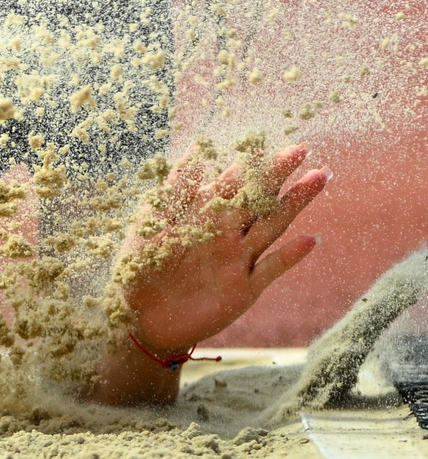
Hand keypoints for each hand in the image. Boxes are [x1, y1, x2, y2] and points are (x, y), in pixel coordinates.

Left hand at [117, 142, 325, 361]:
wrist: (140, 319)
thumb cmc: (140, 267)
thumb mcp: (150, 224)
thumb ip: (174, 190)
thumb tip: (196, 149)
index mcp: (202, 216)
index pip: (232, 183)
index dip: (250, 163)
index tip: (268, 139)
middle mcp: (225, 234)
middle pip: (258, 199)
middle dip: (279, 174)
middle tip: (302, 149)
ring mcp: (238, 260)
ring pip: (272, 226)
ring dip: (295, 203)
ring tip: (319, 177)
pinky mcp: (244, 289)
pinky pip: (271, 269)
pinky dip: (290, 256)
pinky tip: (310, 240)